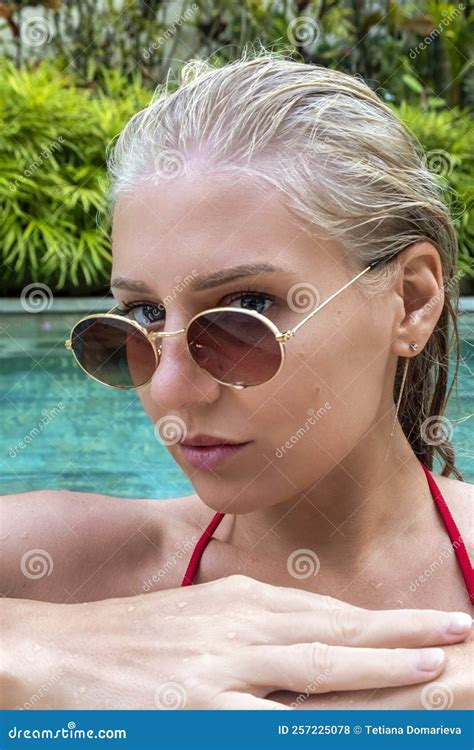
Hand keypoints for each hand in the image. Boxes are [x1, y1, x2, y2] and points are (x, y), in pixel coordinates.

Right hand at [3, 576, 471, 709]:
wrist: (59, 652)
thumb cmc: (134, 639)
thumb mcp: (201, 616)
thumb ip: (252, 625)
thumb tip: (305, 638)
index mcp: (241, 604)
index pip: (328, 613)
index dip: (382, 622)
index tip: (428, 625)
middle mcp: (239, 628)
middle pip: (335, 633)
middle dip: (401, 636)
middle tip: (456, 632)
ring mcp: (220, 669)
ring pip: (316, 668)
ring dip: (377, 670)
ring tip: (431, 669)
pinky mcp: (197, 708)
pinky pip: (271, 721)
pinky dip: (313, 722)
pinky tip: (351, 724)